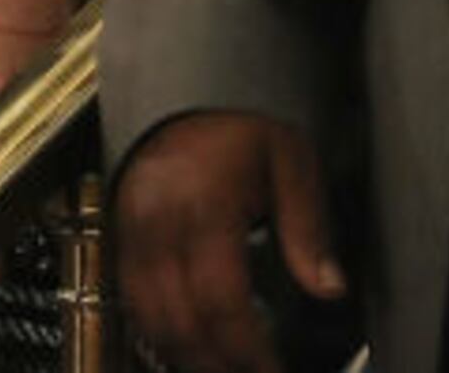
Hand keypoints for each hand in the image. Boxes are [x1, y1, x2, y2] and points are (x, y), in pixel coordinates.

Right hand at [114, 111, 344, 372]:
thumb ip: (308, 227)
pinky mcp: (120, 241)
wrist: (182, 102)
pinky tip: (188, 347)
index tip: (272, 369)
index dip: (248, 349)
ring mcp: (132, 234)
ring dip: (186, 355)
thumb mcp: (290, 162)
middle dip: (218, 363)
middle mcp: (159, 224)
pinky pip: (131, 302)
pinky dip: (158, 334)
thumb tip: (329, 288)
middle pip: (182, 320)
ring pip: (150, 319)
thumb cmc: (237, 132)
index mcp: (203, 207)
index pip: (222, 300)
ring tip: (223, 367)